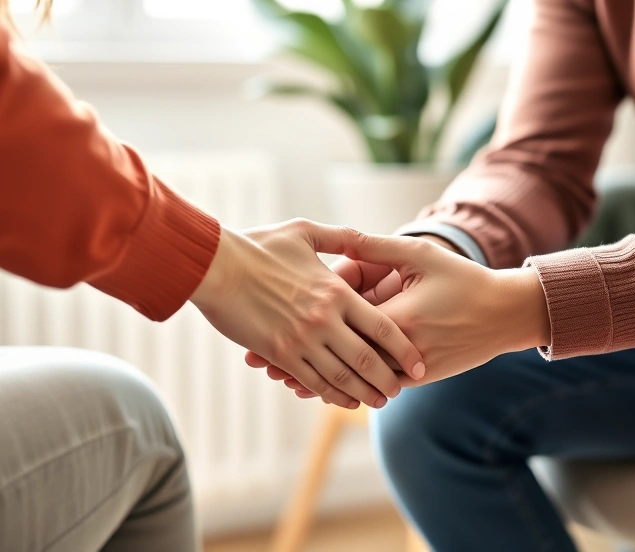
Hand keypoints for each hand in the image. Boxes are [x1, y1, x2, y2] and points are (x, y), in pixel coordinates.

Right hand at [191, 219, 424, 409]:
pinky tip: (343, 400)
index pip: (382, 326)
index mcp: (336, 291)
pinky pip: (312, 380)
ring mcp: (302, 340)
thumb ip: (339, 238)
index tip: (419, 363)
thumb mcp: (304, 232)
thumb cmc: (257, 245)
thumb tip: (361, 237)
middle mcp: (324, 319)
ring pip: (342, 376)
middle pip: (368, 358)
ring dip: (363, 392)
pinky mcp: (279, 353)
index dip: (405, 349)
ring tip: (377, 401)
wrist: (214, 266)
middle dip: (387, 379)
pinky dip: (331, 393)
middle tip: (400, 390)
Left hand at [247, 234, 550, 393]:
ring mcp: (407, 370)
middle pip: (338, 360)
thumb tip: (338, 237)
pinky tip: (321, 385)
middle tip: (258, 361)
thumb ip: (377, 248)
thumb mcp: (420, 256)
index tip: (264, 326)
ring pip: (352, 380)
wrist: (505, 316)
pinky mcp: (416, 379)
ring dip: (318, 379)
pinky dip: (346, 385)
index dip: (299, 327)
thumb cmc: (463, 280)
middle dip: (297, 362)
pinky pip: (372, 385)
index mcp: (395, 319)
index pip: (338, 326)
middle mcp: (397, 351)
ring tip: (280, 377)